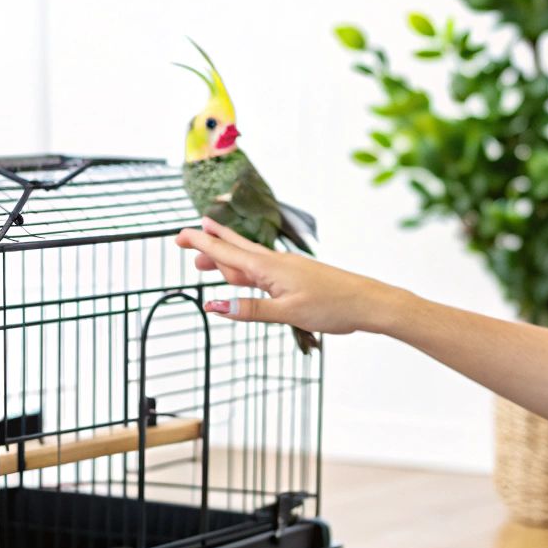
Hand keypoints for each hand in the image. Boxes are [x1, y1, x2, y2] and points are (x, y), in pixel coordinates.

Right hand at [174, 217, 401, 334]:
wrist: (368, 302)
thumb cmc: (332, 306)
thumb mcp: (286, 313)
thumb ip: (249, 310)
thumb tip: (213, 306)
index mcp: (269, 268)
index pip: (227, 252)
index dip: (202, 243)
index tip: (180, 235)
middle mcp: (275, 263)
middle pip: (234, 250)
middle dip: (209, 245)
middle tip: (184, 241)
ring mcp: (286, 269)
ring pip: (248, 261)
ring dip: (224, 259)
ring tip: (205, 261)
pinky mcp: (296, 278)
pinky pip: (262, 271)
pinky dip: (244, 271)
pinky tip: (242, 277)